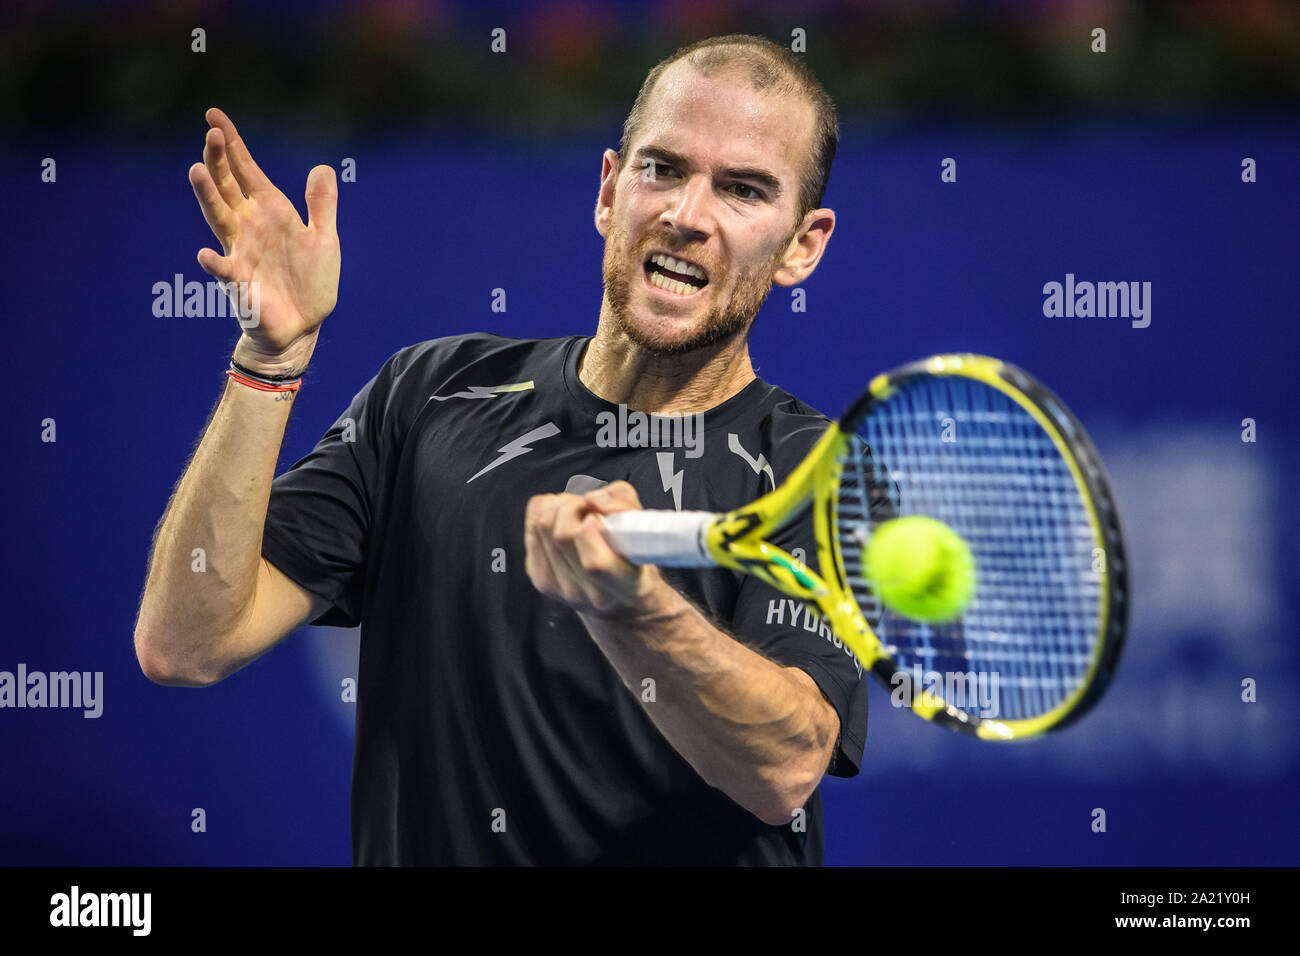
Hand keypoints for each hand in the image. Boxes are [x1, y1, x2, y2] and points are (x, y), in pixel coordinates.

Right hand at [188, 107, 339, 371]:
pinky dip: (215, 262)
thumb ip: (322, 206)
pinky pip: (224, 270)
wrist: (302, 326)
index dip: (232, 143)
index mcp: (270, 211)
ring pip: (218, 217)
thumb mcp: (324, 240)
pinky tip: (207, 254)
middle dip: (218, 160)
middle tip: (210, 133)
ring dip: (207, 195)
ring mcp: (241, 251)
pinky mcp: (240, 281)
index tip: (213, 115)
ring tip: (196, 170)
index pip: (246, 170)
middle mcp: (249, 226)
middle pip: (227, 185)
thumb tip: (322, 167)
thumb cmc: (309, 283)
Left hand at [524, 481, 663, 616]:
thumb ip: (624, 505)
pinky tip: (559, 515)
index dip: (590, 529)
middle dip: (573, 506)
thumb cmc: (631, 555)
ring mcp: (562, 589)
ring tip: (575, 509)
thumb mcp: (642, 527)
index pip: (595, 563)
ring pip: (543, 527)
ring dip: (558, 506)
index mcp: (624, 585)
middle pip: (563, 535)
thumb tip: (593, 499)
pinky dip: (543, 511)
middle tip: (586, 505)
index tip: (596, 516)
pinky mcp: (541, 579)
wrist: (617, 599)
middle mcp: (591, 594)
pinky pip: (531, 529)